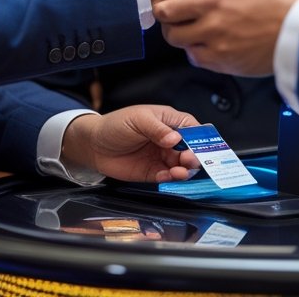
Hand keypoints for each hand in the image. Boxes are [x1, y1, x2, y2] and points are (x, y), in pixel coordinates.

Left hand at [61, 106, 201, 182]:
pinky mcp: (153, 172)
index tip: (205, 147)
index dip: (201, 138)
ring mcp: (161, 157)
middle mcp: (169, 140)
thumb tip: (175, 138)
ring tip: (180, 172)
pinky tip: (168, 177)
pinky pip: (167, 177)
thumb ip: (157, 129)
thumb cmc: (115, 125)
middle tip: (190, 160)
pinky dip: (171, 178)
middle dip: (194, 156)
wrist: (93, 145)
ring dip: (184, 169)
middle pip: (190, 150)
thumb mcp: (138, 119)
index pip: (192, 129)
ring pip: (181, 165)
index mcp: (169, 121)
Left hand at [155, 0, 298, 75]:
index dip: (163, 10)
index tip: (164, 9)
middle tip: (177, 23)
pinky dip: (202, 56)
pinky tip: (212, 48)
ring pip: (187, 50)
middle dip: (171, 27)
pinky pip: (204, 64)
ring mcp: (220, 47)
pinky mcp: (231, 65)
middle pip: (173, 33)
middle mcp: (212, 25)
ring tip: (196, 36)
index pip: (171, 8)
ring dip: (188, 43)